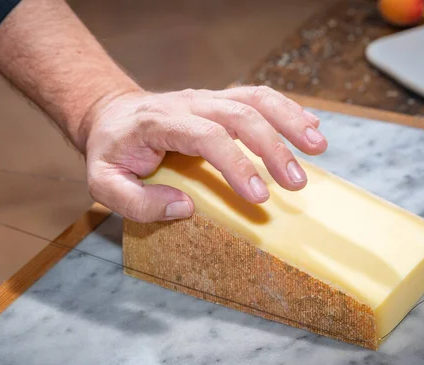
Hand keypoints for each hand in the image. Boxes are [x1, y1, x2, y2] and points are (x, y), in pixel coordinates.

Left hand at [76, 86, 326, 222]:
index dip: (236, 163)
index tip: (259, 195)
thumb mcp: (104, 183)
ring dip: (290, 119)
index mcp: (159, 122)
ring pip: (254, 98)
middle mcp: (187, 104)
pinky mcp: (218, 101)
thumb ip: (137, 201)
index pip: (206, 136)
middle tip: (297, 183)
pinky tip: (310, 126)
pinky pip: (256, 97)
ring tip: (319, 146)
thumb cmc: (111, 151)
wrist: (111, 115)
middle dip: (273, 147)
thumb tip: (183, 208)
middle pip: (239, 114)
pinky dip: (286, 109)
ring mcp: (205, 99)